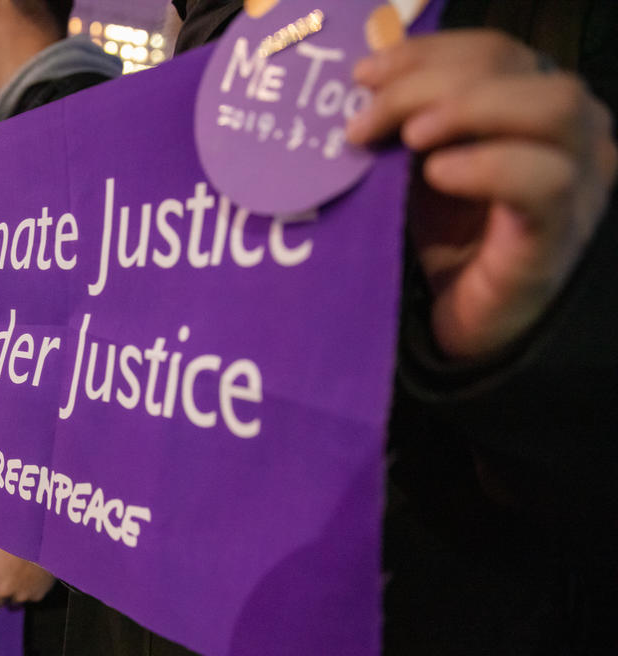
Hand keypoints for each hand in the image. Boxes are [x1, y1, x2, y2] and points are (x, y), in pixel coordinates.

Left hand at [0, 543, 56, 607]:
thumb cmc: (16, 539)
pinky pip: (30, 597)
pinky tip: (33, 578)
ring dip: (14, 594)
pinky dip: (31, 591)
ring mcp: (21, 595)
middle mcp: (3, 591)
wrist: (41, 540)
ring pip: (13, 602)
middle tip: (2, 584)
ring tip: (20, 579)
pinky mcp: (37, 596)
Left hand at [346, 31, 616, 360]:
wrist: (463, 320)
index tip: (363, 75)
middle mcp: (569, 129)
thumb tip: (366, 82)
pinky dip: (487, 165)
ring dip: (467, 109)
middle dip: (428, 83)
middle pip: (515, 67)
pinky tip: (438, 174)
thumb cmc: (446, 238)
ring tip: (410, 139)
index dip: (424, 54)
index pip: (492, 50)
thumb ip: (406, 122)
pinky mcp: (560, 229)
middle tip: (367, 122)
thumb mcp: (417, 167)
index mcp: (530, 102)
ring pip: (550, 107)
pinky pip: (545, 179)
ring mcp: (577, 177)